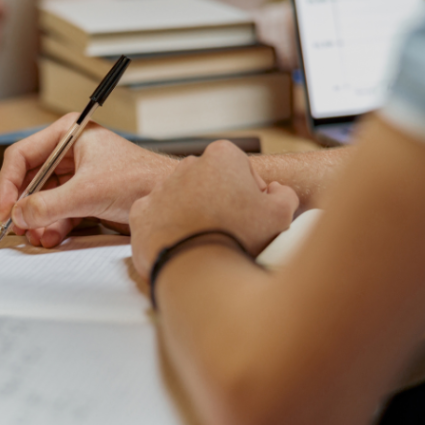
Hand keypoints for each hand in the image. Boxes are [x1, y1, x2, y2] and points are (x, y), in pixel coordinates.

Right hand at [0, 114, 177, 246]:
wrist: (169, 199)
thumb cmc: (141, 180)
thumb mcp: (87, 192)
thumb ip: (49, 205)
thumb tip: (20, 214)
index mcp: (68, 133)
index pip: (22, 155)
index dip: (9, 183)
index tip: (5, 207)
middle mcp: (70, 151)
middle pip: (30, 179)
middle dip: (24, 205)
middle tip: (17, 225)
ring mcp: (77, 175)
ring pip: (43, 198)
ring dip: (37, 219)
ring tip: (36, 235)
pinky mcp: (85, 196)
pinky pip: (58, 210)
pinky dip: (52, 225)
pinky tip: (50, 237)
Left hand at [130, 140, 299, 277]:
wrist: (197, 268)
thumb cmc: (239, 236)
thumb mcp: (281, 214)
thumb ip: (284, 195)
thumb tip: (276, 191)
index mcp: (222, 155)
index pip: (241, 169)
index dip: (251, 193)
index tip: (252, 214)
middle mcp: (187, 165)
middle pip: (210, 182)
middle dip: (219, 200)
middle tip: (229, 229)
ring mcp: (160, 188)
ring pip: (182, 199)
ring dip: (193, 214)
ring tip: (205, 241)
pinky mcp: (141, 213)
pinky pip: (157, 217)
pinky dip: (167, 229)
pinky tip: (181, 244)